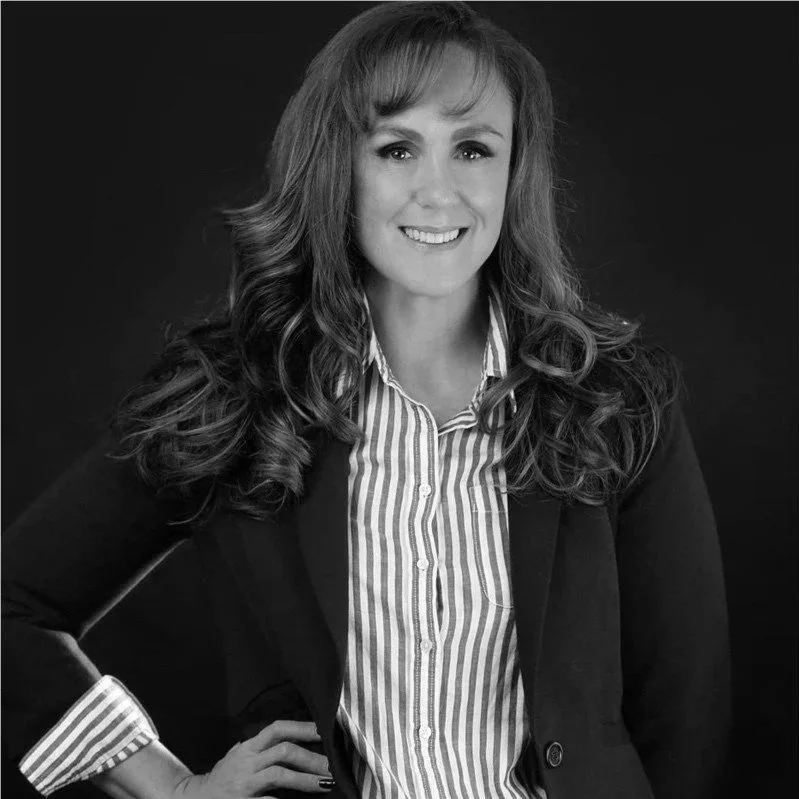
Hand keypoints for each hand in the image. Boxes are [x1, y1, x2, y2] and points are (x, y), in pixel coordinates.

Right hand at [174, 720, 334, 797]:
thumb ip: (259, 748)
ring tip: (326, 784)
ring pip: (279, 773)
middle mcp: (247, 761)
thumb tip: (290, 737)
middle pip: (283, 750)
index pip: (277, 728)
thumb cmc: (221, 779)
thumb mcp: (238, 757)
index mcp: (248, 747)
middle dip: (311, 756)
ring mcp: (244, 782)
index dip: (301, 727)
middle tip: (332, 765)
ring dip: (306, 779)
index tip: (324, 730)